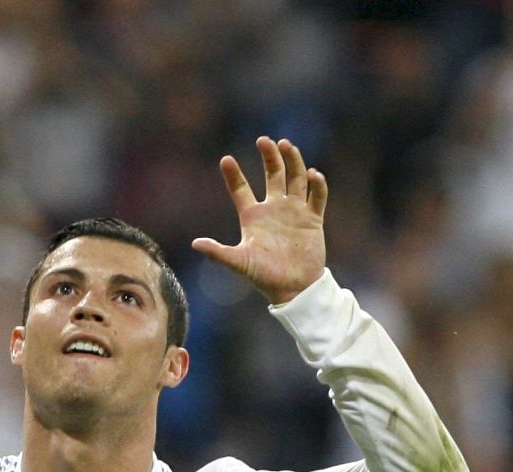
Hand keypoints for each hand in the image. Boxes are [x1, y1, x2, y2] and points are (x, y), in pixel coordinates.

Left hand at [192, 136, 327, 304]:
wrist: (293, 289)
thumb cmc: (263, 277)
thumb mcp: (239, 262)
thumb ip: (218, 252)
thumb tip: (194, 244)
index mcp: (253, 217)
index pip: (241, 189)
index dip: (233, 174)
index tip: (225, 160)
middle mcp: (274, 209)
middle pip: (273, 174)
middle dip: (270, 156)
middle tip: (264, 141)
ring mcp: (294, 211)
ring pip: (296, 178)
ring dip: (293, 161)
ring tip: (287, 146)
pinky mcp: (312, 219)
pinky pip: (317, 197)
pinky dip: (317, 185)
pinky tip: (313, 175)